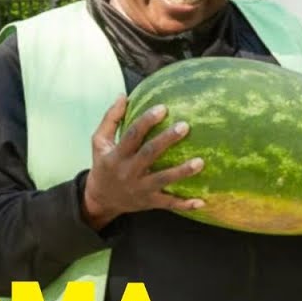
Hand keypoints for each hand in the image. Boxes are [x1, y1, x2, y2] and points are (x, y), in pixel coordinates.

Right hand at [83, 96, 205, 230]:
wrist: (100, 200)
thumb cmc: (104, 164)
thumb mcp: (99, 142)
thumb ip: (111, 119)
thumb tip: (123, 96)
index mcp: (116, 155)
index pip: (132, 135)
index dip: (146, 121)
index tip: (163, 108)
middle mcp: (128, 172)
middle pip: (149, 154)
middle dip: (167, 140)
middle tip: (185, 126)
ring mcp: (140, 188)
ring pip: (162, 179)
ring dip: (182, 172)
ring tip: (201, 162)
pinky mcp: (149, 202)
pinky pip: (169, 203)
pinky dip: (185, 204)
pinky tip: (202, 202)